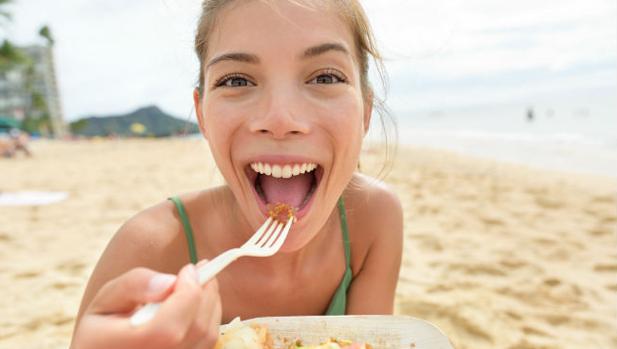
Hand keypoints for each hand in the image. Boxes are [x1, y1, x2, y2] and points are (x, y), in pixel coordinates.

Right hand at [72, 263, 221, 348]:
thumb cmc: (103, 328)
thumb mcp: (106, 300)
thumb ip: (134, 285)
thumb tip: (169, 282)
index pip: (168, 329)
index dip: (187, 294)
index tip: (189, 268)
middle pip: (195, 329)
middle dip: (204, 292)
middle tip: (201, 269)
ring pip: (207, 336)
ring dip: (210, 303)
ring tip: (198, 283)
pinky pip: (208, 342)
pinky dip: (210, 317)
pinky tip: (197, 304)